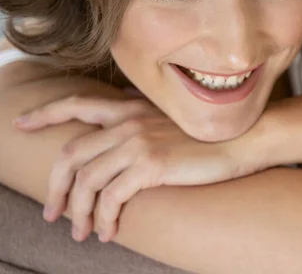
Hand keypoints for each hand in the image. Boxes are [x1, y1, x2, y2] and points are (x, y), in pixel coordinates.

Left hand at [14, 95, 261, 242]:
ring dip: (79, 212)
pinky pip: (112, 198)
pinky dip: (104, 218)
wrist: (244, 138)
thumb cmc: (209, 133)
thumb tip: (123, 105)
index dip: (44, 114)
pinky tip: (109, 230)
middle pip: (71, 155)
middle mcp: (128, 122)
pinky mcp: (152, 165)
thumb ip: (143, 111)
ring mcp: (138, 142)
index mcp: (130, 108)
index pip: (76, 103)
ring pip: (87, 182)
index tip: (21, 124)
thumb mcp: (172, 117)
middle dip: (55, 187)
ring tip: (82, 232)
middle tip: (53, 212)